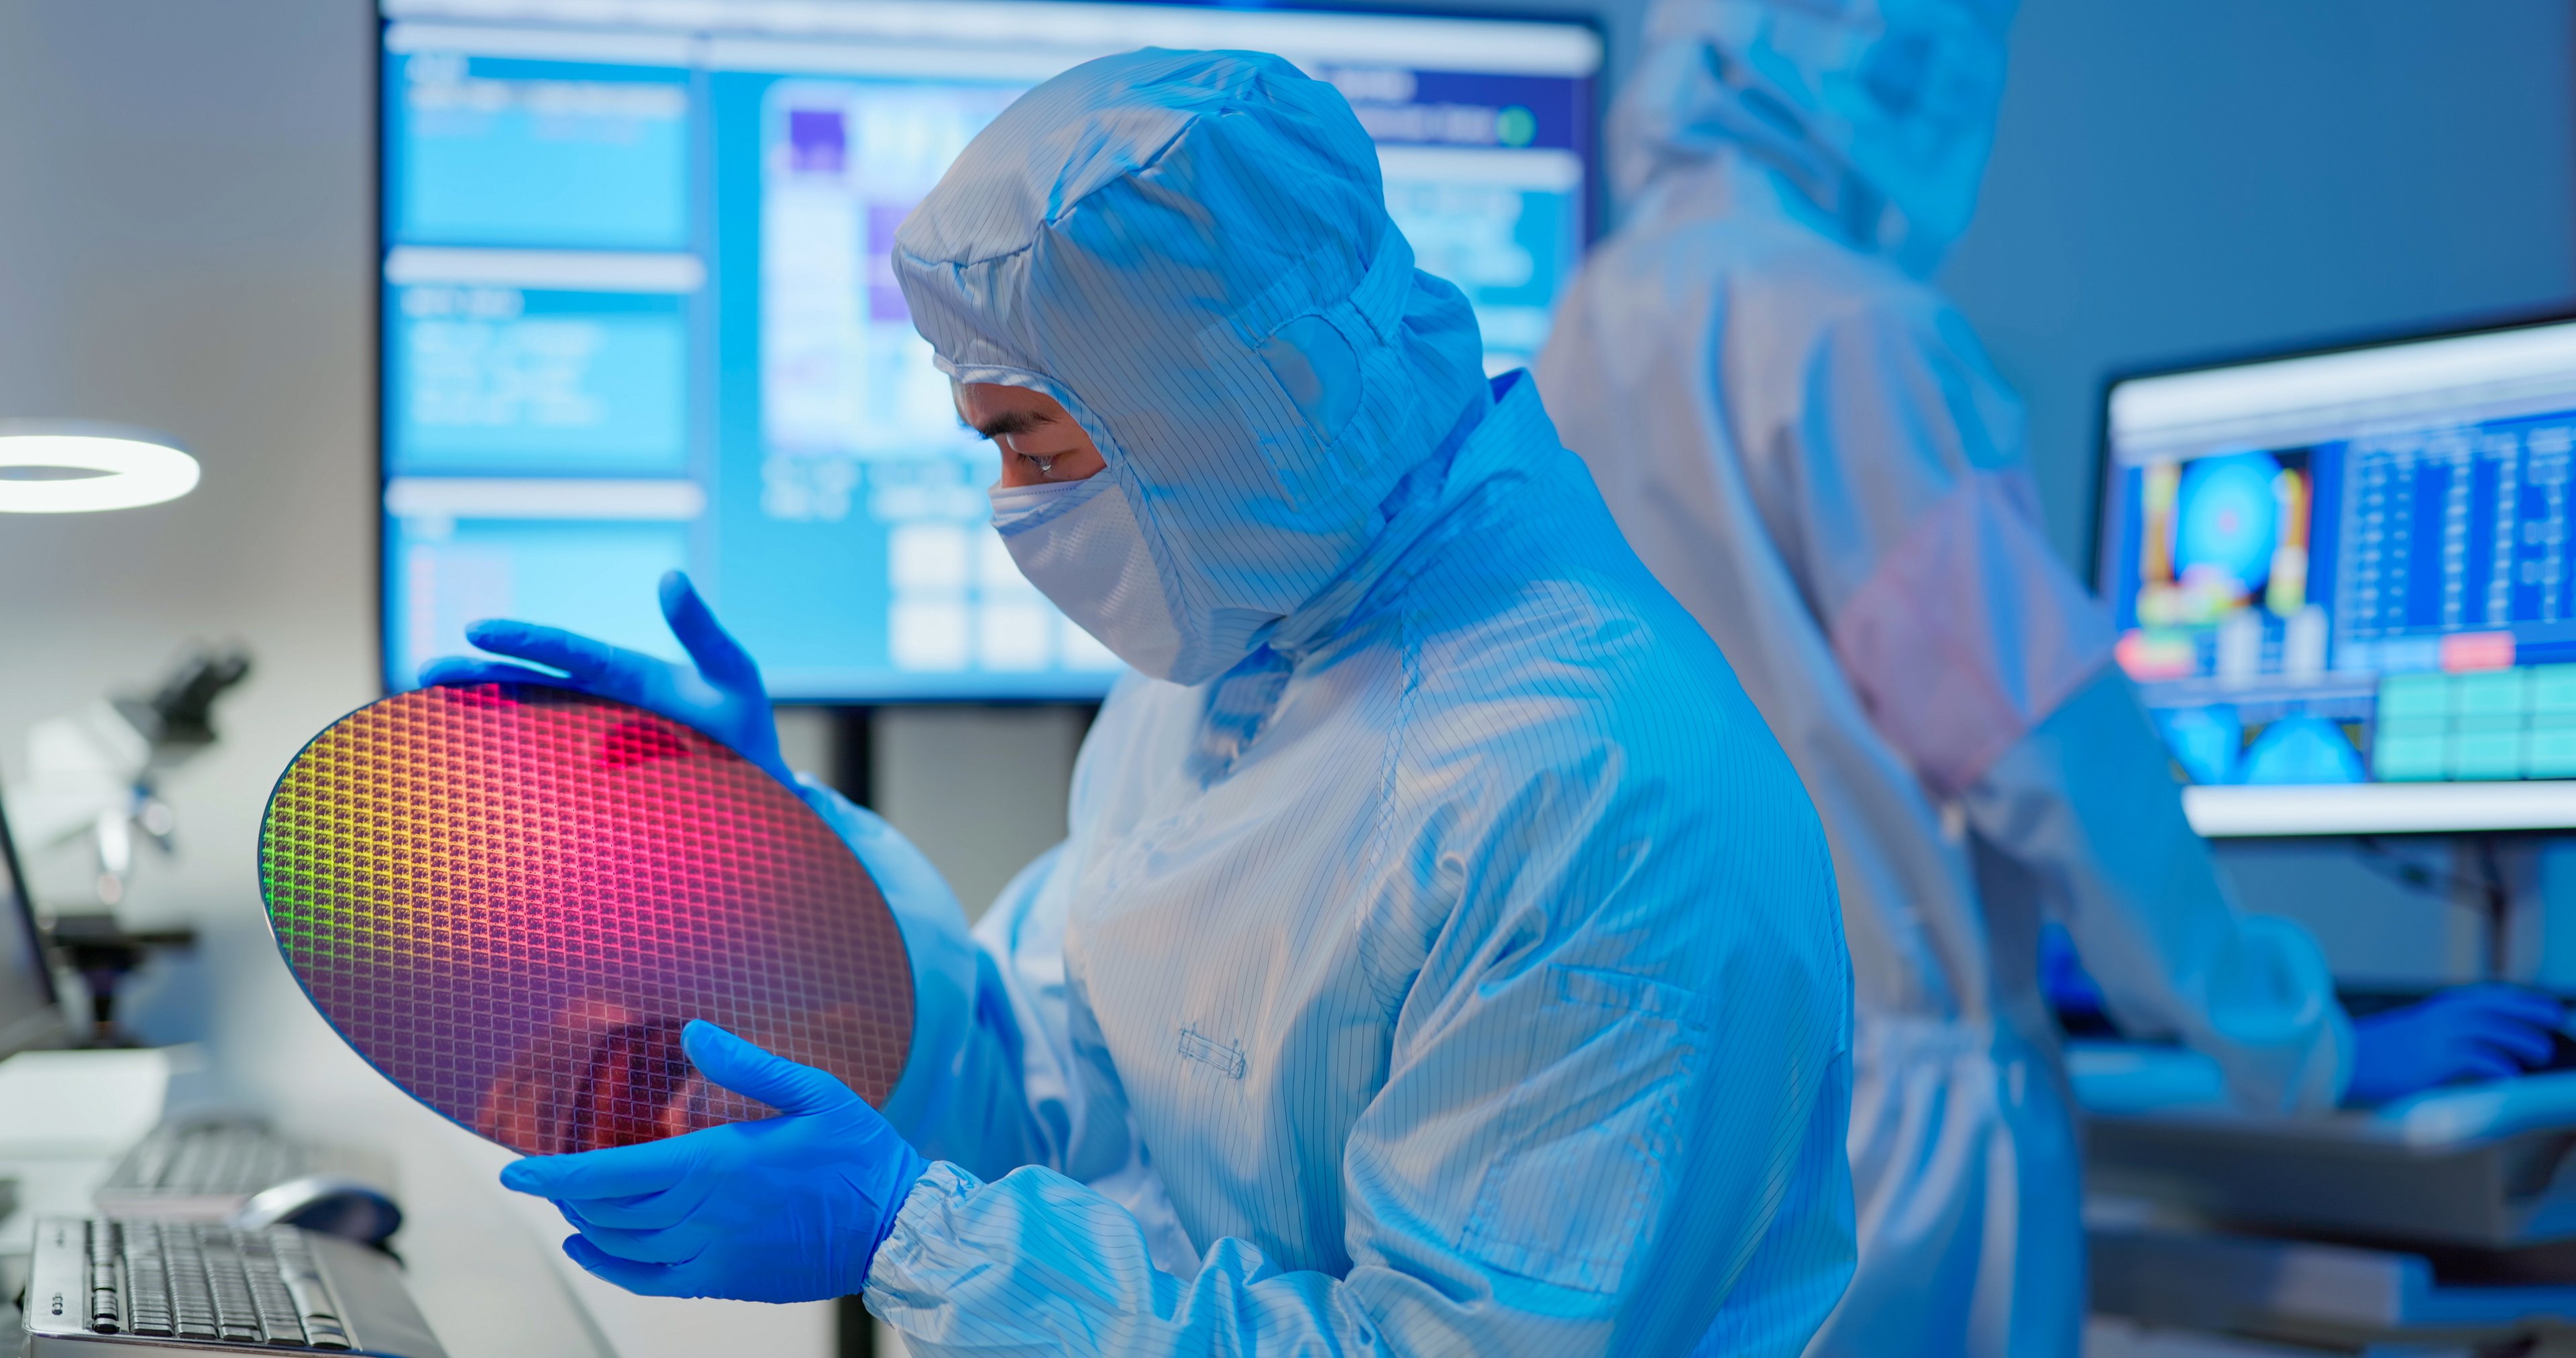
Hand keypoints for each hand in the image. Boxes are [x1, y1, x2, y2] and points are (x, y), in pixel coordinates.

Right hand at [418, 571, 791, 787]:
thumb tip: (669, 576)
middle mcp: (602, 703)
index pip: (571, 653)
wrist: (761, 790)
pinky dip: (503, 763)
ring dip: (477, 711)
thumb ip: (702, 630)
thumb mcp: (732, 673)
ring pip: (525, 720)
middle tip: (426, 671)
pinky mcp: (593, 778)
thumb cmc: (746, 729)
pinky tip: (464, 768)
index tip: (478, 630)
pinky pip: (541, 767)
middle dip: (478, 674)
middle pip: (530, 683)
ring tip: (424, 702)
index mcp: (629, 675)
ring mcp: (593, 740)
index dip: (527, 640)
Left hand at [499, 1021, 929, 1301]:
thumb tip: (695, 1033)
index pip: (613, 1175)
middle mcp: (706, 1214)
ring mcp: (713, 1253)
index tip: (516, 1169)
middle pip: (609, 1211)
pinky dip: (609, 1266)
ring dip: (585, 1222)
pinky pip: (649, 1280)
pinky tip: (587, 1249)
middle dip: (566, 1193)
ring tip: (568, 1201)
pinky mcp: (725, 1279)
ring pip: (623, 1243)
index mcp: (721, 1163)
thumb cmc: (860, 1157)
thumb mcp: (815, 1092)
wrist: (896, 1226)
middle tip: (543, 1174)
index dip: (557, 1174)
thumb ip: (748, 1065)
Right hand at [2345, 983, 2564, 1105]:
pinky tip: (2510, 1075)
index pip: (2485, 997)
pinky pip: (2477, 1060)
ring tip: (2541, 1052)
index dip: (2516, 999)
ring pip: (2491, 1031)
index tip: (2540, 1004)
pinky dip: (2498, 1066)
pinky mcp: (2433, 1061)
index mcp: (2434, 1010)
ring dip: (2521, 1040)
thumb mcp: (2410, 1035)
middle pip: (2494, 1009)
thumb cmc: (2373, 1056)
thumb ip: (2438, 1034)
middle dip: (2529, 1012)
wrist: (2340, 1062)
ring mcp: (2436, 1038)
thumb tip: (2466, 1046)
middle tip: (2556, 1017)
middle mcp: (2439, 1018)